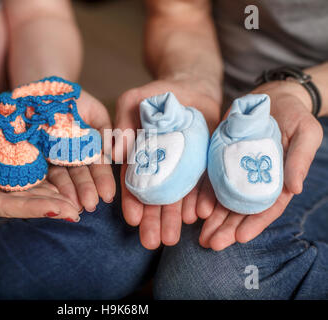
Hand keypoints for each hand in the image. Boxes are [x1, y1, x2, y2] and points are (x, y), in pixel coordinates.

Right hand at [0, 130, 80, 219]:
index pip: (6, 206)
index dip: (33, 208)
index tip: (59, 210)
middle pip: (23, 204)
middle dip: (51, 207)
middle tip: (77, 212)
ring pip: (29, 194)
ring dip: (53, 198)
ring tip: (78, 201)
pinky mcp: (4, 175)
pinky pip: (27, 181)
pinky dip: (45, 182)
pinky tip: (64, 183)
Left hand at [46, 90, 115, 211]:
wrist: (42, 88)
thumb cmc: (72, 99)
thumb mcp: (96, 113)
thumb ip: (107, 132)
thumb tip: (116, 154)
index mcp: (87, 149)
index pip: (96, 166)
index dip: (103, 180)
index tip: (108, 195)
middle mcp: (70, 158)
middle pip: (79, 176)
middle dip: (86, 191)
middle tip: (91, 205)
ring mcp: (52, 159)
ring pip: (61, 178)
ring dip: (69, 193)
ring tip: (75, 205)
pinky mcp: (33, 158)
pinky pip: (40, 172)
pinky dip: (48, 185)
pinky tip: (55, 197)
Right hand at [115, 77, 220, 248]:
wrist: (193, 87)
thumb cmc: (158, 95)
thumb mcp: (134, 102)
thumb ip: (122, 121)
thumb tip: (115, 153)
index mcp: (140, 158)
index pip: (134, 184)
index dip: (132, 202)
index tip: (133, 220)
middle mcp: (161, 169)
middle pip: (155, 199)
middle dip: (153, 221)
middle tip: (152, 242)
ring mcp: (184, 170)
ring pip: (178, 198)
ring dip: (174, 219)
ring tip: (173, 238)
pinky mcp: (204, 166)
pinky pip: (203, 186)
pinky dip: (200, 200)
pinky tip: (199, 214)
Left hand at [199, 81, 323, 250]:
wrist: (271, 96)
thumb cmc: (294, 114)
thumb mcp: (305, 132)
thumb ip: (300, 159)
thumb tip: (295, 188)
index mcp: (279, 180)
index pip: (268, 208)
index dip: (255, 223)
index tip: (240, 238)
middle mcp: (256, 181)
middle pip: (241, 210)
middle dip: (227, 229)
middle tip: (211, 244)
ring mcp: (237, 172)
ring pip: (224, 201)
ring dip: (213, 220)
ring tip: (200, 237)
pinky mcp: (220, 160)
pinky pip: (211, 182)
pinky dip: (204, 197)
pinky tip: (194, 210)